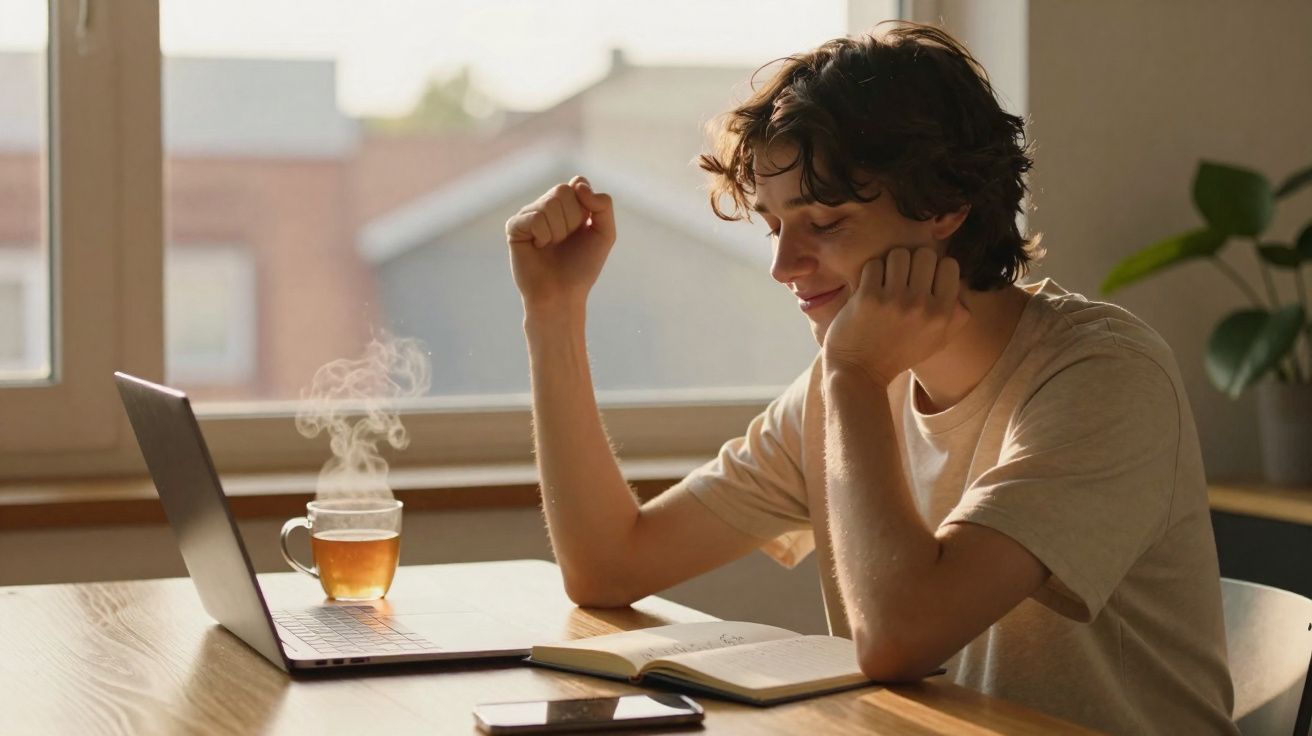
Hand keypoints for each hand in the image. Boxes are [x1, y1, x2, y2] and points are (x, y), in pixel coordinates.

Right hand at [506, 176, 615, 311]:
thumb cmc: (582, 267)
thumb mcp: (605, 234)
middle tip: (567, 241)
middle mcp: (547, 205)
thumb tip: (577, 183)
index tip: (584, 227)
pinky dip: (543, 236)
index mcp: (569, 203)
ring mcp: (529, 214)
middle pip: (564, 190)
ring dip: (559, 231)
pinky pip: (534, 218)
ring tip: (552, 246)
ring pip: (550, 204)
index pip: (578, 183)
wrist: (562, 294)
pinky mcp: (515, 226)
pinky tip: (538, 248)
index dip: (585, 206)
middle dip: (573, 220)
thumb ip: (603, 205)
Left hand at [822, 247, 969, 385]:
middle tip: (902, 279)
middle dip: (913, 263)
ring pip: (899, 254)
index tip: (923, 280)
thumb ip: (956, 316)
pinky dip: (870, 273)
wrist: (860, 371)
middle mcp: (921, 305)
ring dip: (890, 265)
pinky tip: (869, 288)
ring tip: (885, 282)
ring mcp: (893, 300)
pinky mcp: (867, 297)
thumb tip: (962, 288)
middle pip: (924, 254)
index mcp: (942, 313)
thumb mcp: (937, 341)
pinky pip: (874, 264)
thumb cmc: (899, 354)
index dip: (935, 268)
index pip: (949, 265)